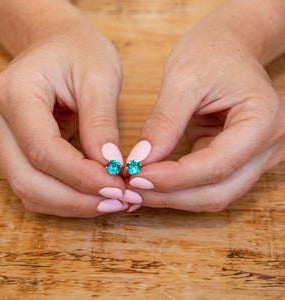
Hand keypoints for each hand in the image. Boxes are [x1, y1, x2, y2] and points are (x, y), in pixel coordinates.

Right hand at [0, 18, 127, 216]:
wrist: (58, 42)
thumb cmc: (79, 51)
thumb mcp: (99, 77)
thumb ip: (101, 123)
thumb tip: (111, 167)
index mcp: (16, 93)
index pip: (44, 149)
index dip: (81, 176)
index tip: (118, 187)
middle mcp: (1, 120)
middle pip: (29, 179)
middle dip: (77, 200)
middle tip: (119, 201)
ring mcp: (6, 138)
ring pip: (30, 189)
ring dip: (72, 204)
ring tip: (113, 202)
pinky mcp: (19, 149)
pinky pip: (37, 185)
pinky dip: (65, 197)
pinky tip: (95, 196)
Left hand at [126, 2, 284, 211]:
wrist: (227, 47)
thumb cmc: (211, 53)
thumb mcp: (183, 80)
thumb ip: (163, 123)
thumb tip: (139, 161)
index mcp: (263, 121)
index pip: (216, 165)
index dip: (173, 178)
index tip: (135, 177)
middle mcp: (268, 146)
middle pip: (218, 191)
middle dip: (171, 196)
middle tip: (132, 191)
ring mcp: (253, 156)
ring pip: (213, 195)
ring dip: (173, 197)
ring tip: (137, 190)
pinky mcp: (235, 159)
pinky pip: (206, 185)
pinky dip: (177, 189)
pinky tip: (151, 183)